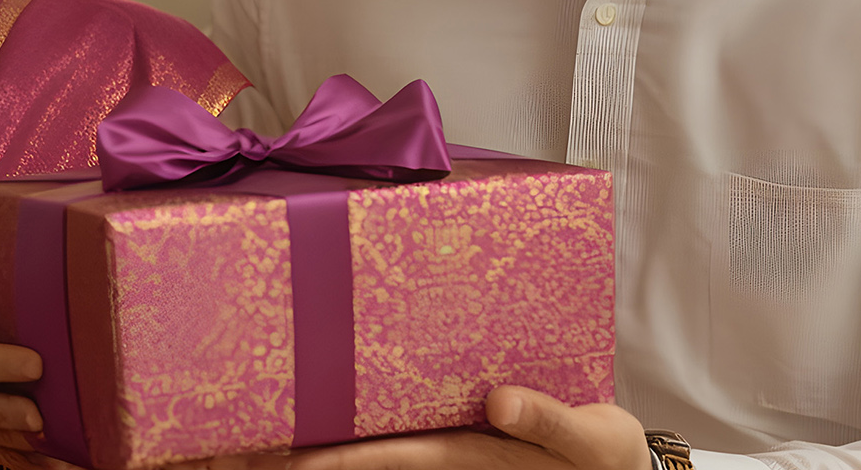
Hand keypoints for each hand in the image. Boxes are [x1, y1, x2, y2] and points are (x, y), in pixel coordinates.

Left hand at [286, 386, 650, 469]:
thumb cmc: (607, 457)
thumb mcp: (591, 439)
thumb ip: (549, 423)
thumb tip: (502, 403)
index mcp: (477, 456)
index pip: (396, 457)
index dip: (343, 457)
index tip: (292, 455)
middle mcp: (454, 456)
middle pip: (373, 455)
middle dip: (316, 452)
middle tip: (254, 443)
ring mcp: (455, 451)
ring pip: (382, 446)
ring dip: (328, 445)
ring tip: (265, 432)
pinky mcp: (464, 437)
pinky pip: (406, 433)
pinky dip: (364, 431)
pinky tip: (325, 416)